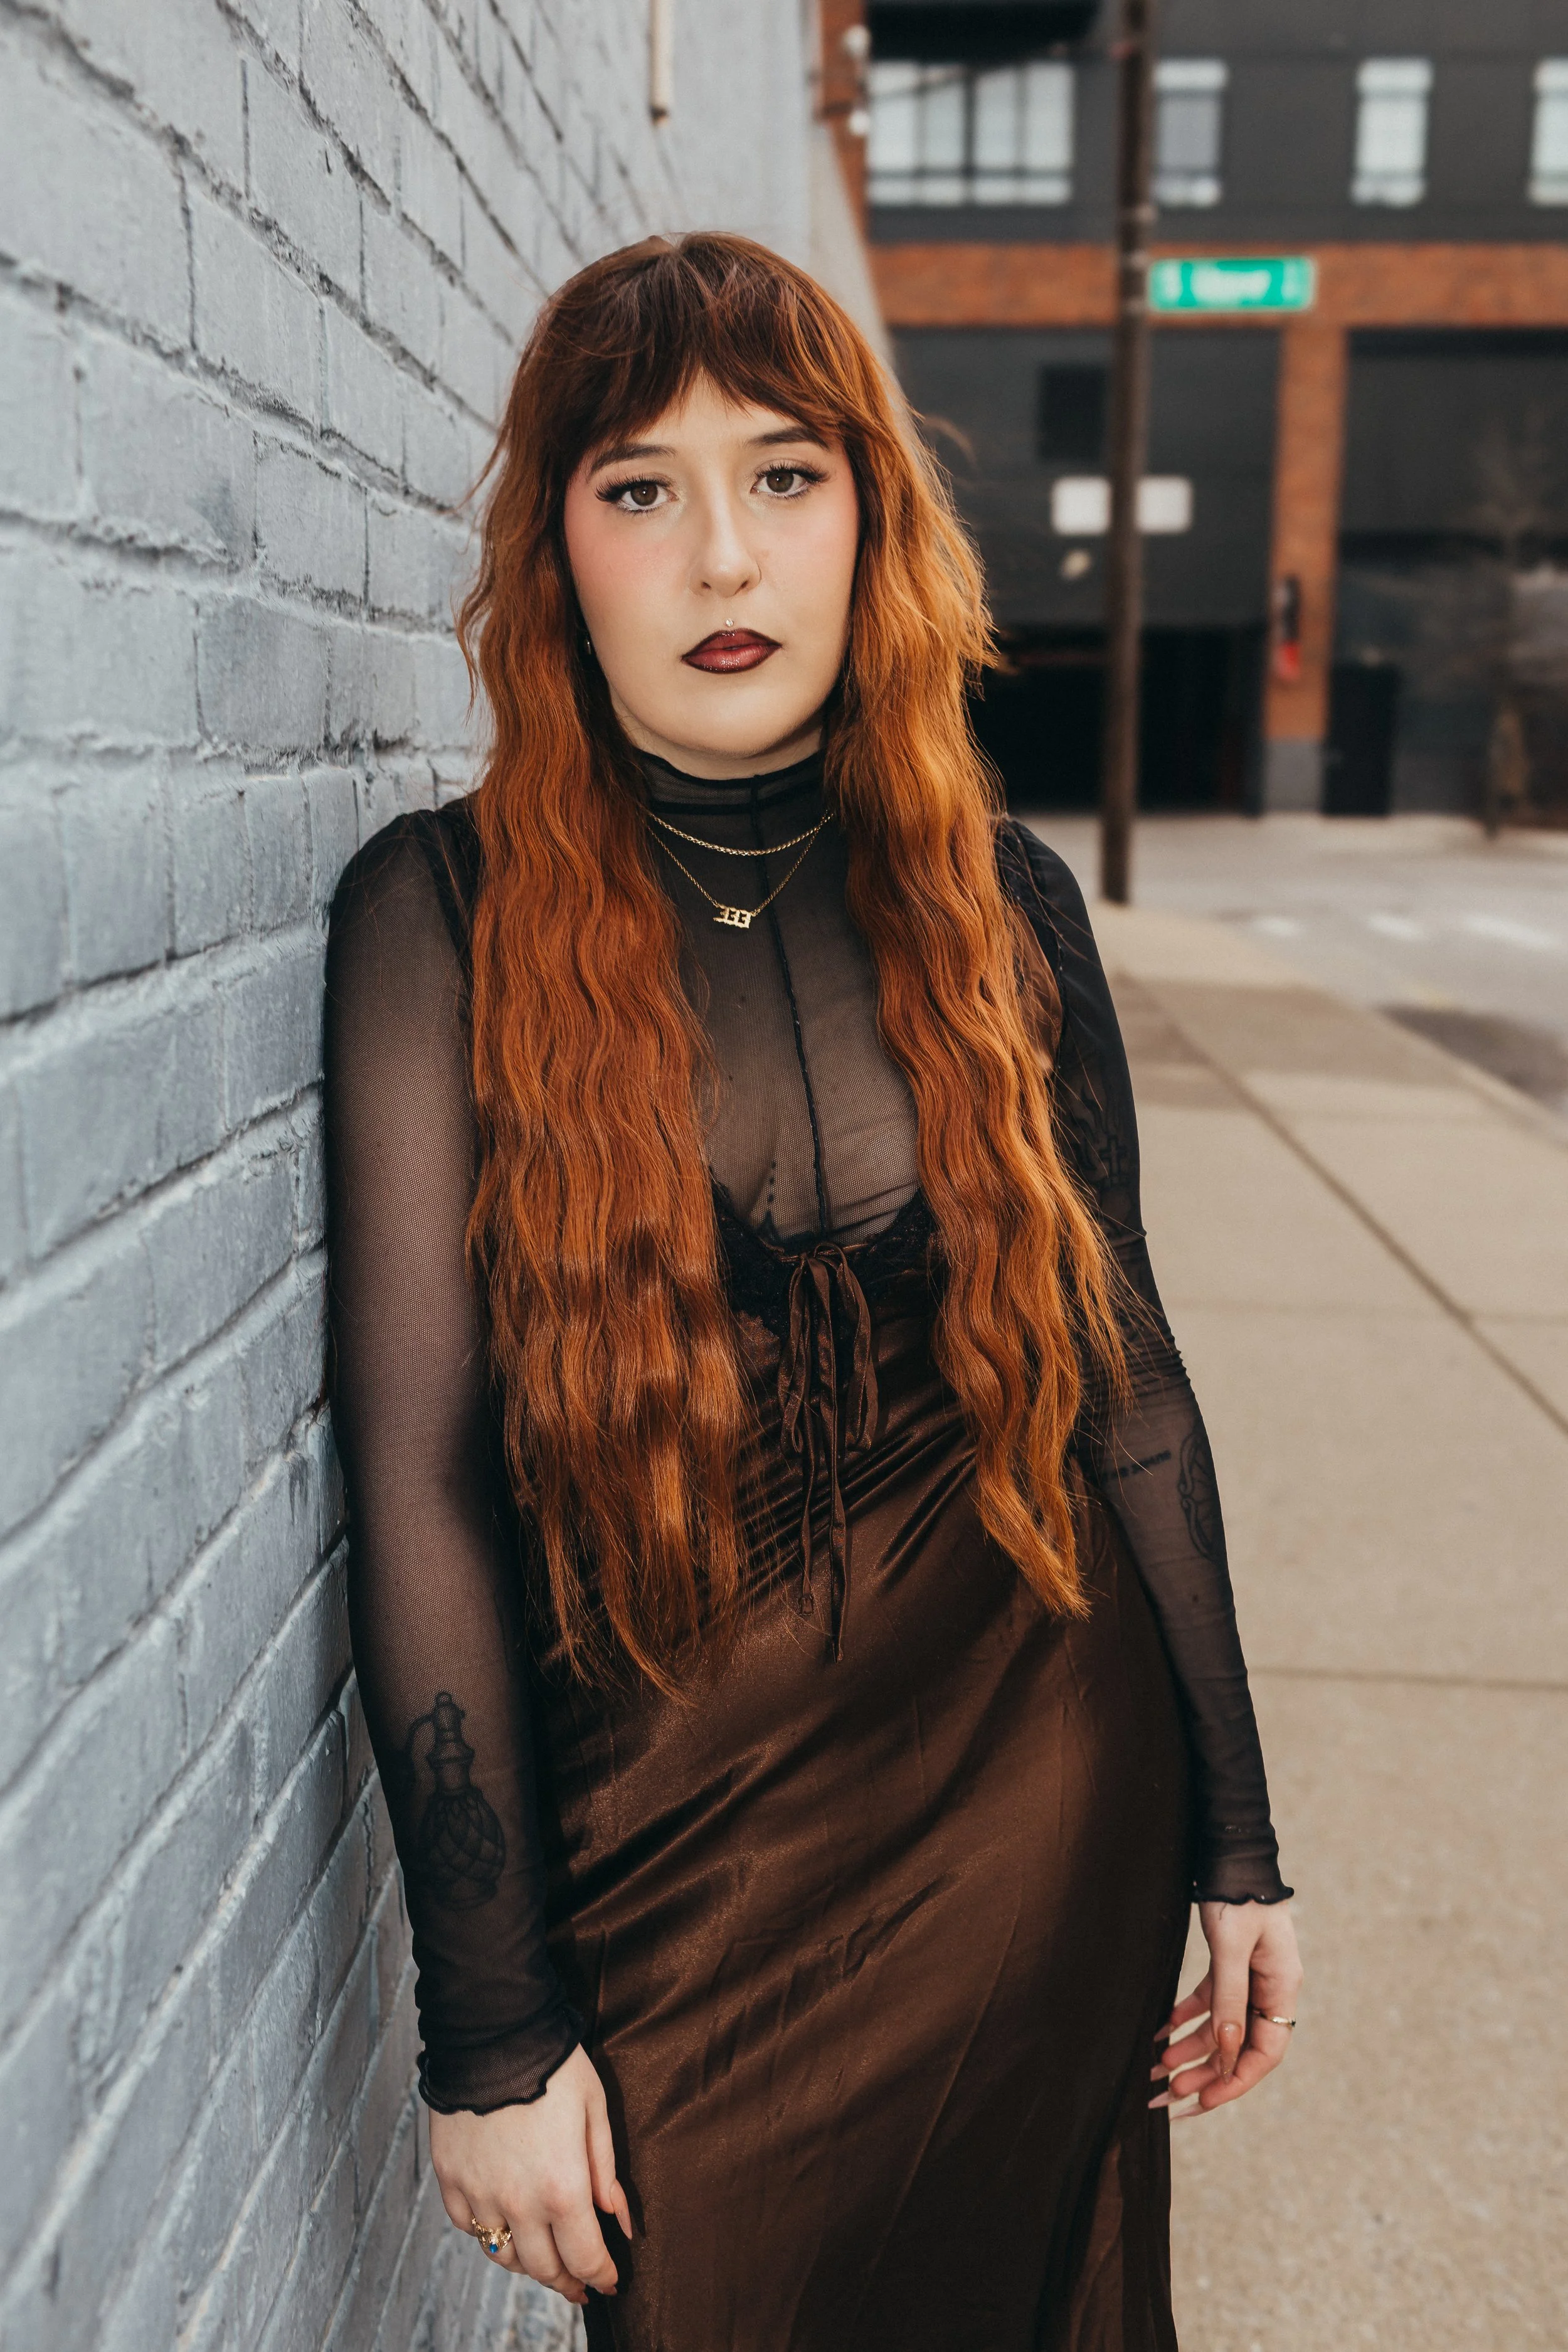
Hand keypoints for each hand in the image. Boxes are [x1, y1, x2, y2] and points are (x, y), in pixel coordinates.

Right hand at [429, 2045, 632, 2306]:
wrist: (492, 2031)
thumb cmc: (552, 2064)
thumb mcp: (595, 2109)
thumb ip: (606, 2170)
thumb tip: (620, 2220)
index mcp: (562, 2188)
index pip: (585, 2257)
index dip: (600, 2276)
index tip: (609, 2282)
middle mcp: (518, 2202)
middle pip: (544, 2267)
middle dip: (567, 2281)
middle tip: (580, 2285)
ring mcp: (479, 2193)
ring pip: (503, 2255)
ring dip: (528, 2263)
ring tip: (544, 2258)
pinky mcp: (450, 2178)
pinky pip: (468, 2226)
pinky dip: (487, 2233)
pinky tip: (503, 2224)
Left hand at [1150, 1898, 1301, 2120]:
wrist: (1231, 1849)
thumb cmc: (1237, 1893)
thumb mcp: (1232, 1946)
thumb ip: (1229, 1998)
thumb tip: (1228, 2052)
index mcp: (1282, 1987)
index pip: (1265, 2052)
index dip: (1235, 2080)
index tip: (1202, 2101)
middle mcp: (1269, 1988)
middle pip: (1240, 2046)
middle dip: (1205, 2074)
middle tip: (1168, 2096)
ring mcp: (1250, 1976)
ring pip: (1222, 2028)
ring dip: (1191, 2050)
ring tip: (1156, 2070)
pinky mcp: (1229, 1963)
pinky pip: (1209, 2002)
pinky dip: (1186, 2018)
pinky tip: (1160, 2031)